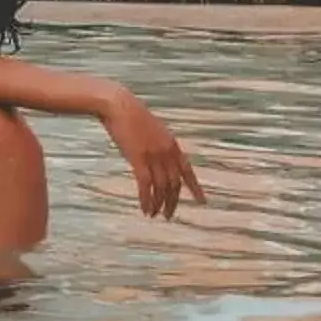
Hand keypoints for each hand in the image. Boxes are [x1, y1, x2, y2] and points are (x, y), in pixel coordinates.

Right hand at [102, 95, 204, 219]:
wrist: (118, 105)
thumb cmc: (130, 115)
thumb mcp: (152, 129)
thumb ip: (159, 145)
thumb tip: (158, 159)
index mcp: (172, 145)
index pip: (188, 171)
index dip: (195, 188)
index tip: (202, 202)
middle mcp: (167, 152)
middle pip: (174, 184)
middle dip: (172, 202)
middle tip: (168, 215)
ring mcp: (154, 156)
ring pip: (161, 187)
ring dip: (158, 204)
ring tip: (154, 215)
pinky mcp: (139, 159)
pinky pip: (146, 185)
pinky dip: (146, 199)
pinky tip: (144, 209)